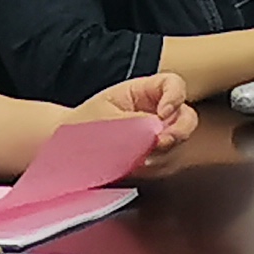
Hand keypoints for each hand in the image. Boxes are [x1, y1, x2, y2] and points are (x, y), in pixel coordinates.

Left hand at [73, 72, 198, 156]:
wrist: (66, 148)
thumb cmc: (83, 125)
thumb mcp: (106, 116)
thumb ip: (134, 122)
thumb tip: (157, 130)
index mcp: (145, 92)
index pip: (173, 85)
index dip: (175, 97)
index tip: (163, 113)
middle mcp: (158, 112)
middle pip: (186, 117)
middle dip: (178, 132)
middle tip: (160, 142)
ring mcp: (160, 135)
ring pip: (181, 144)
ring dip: (166, 154)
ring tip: (141, 160)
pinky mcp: (157, 157)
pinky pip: (170, 163)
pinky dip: (158, 168)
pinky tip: (140, 168)